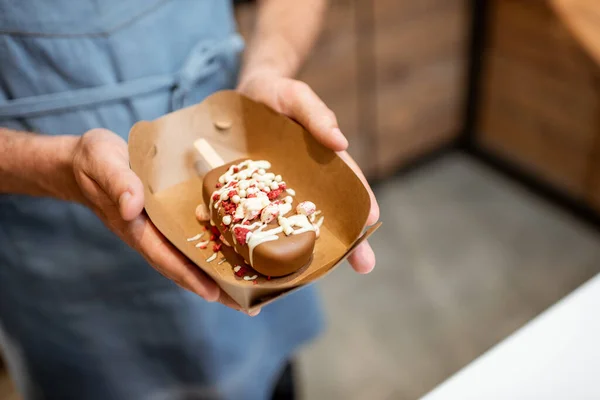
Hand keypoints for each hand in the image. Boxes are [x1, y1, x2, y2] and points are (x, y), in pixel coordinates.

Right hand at [69, 129, 257, 314]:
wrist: (89, 157)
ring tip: (250, 291)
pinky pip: (193, 236)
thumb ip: (118, 184)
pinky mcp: (169, 215)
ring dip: (218, 273)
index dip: (189, 276)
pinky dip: (214, 247)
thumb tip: (131, 208)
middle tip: (247, 307)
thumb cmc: (94, 161)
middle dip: (214, 286)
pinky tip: (236, 254)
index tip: (214, 294)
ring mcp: (161, 227)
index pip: (166, 258)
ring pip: (192, 254)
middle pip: (185, 266)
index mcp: (136, 228)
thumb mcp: (104, 165)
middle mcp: (152, 234)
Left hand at [238, 71, 379, 273]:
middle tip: (364, 264)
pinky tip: (267, 259)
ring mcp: (277, 191)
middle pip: (328, 212)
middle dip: (348, 237)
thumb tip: (341, 143)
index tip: (372, 224)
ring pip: (295, 223)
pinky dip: (265, 238)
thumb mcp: (296, 96)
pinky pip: (259, 217)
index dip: (361, 204)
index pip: (347, 185)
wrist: (241, 94)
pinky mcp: (250, 195)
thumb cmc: (276, 93)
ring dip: (307, 248)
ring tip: (316, 273)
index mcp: (321, 161)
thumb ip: (316, 114)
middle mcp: (303, 181)